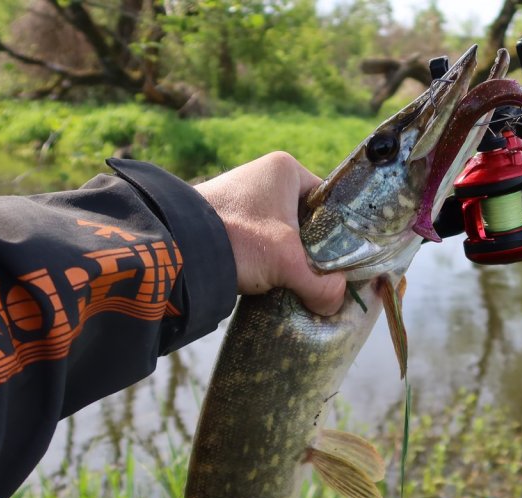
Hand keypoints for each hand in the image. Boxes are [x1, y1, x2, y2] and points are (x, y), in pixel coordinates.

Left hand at [194, 152, 345, 315]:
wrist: (179, 249)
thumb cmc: (240, 240)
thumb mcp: (288, 263)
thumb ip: (321, 285)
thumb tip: (335, 303)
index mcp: (286, 169)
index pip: (330, 203)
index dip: (339, 234)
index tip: (343, 263)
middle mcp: (265, 176)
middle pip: (307, 221)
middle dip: (313, 251)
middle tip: (321, 277)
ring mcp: (244, 197)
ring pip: (284, 234)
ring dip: (289, 258)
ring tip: (296, 282)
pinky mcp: (228, 219)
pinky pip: (261, 241)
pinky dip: (267, 260)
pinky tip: (272, 280)